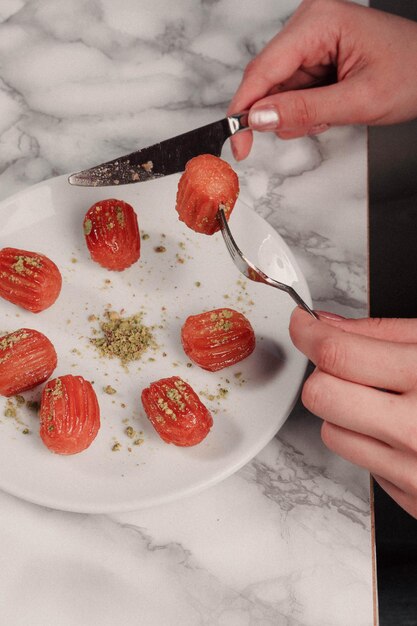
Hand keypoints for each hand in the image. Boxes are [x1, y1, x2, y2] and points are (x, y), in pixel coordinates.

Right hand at [228, 0, 416, 159]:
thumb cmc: (413, 74)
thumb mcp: (359, 100)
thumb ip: (304, 110)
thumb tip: (257, 118)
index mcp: (319, 21)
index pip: (264, 69)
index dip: (244, 109)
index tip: (237, 143)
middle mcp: (310, 23)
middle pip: (267, 80)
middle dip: (281, 113)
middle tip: (310, 125)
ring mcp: (311, 38)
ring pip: (278, 90)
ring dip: (297, 113)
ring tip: (332, 113)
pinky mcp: (315, 54)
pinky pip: (292, 90)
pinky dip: (305, 108)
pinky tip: (330, 107)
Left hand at [289, 307, 416, 518]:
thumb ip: (387, 334)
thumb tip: (331, 324)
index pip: (338, 354)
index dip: (309, 332)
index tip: (303, 324)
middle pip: (321, 396)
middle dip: (324, 372)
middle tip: (343, 361)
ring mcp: (415, 472)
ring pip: (332, 432)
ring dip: (344, 410)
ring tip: (382, 399)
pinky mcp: (414, 499)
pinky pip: (363, 462)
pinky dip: (370, 441)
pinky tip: (402, 429)